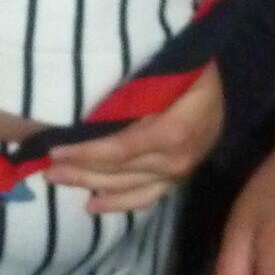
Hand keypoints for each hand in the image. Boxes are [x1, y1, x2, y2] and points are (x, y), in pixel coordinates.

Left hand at [47, 63, 224, 213]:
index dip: (86, 153)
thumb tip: (92, 103)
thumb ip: (136, 89)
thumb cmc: (192, 70)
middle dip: (80, 171)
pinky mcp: (178, 179)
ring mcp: (179, 173)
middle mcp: (177, 160)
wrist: (228, 84)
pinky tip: (94, 205)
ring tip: (59, 181)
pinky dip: (119, 203)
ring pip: (129, 188)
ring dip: (92, 186)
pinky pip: (146, 197)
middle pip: (120, 172)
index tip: (54, 150)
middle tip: (47, 170)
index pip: (119, 149)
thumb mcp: (167, 70)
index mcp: (173, 133)